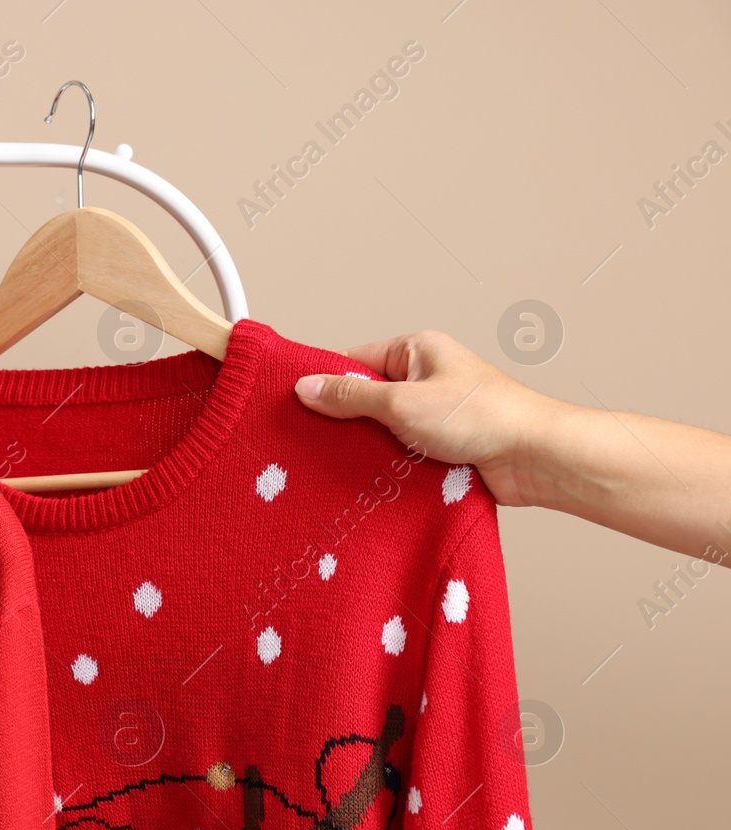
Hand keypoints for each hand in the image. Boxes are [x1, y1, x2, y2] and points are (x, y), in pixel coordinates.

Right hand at [292, 330, 557, 506]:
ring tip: (341, 463)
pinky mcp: (441, 445)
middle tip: (312, 441)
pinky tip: (369, 478)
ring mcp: (434, 413)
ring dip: (367, 447)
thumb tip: (306, 387)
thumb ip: (351, 397)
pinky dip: (387, 465)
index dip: (325, 383)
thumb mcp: (402, 403)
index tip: (296, 405)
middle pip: (365, 397)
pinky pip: (400, 451)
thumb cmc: (482, 417)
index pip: (354, 360)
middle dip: (344, 421)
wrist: (535, 459)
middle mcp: (425, 377)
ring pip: (381, 429)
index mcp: (416, 350)